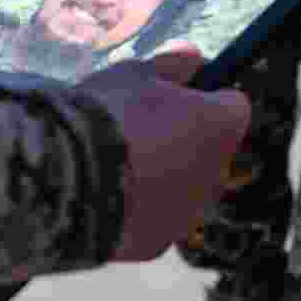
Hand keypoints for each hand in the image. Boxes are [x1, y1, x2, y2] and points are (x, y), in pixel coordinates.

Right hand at [76, 43, 250, 261]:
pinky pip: (154, 218)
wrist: (66, 178)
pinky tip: (102, 194)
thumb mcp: (135, 73)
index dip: (206, 96)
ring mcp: (188, 213)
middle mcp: (216, 174)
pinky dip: (137, 208)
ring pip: (183, 188)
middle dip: (184, 139)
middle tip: (138, 126)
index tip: (178, 93)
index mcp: (221, 126)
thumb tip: (192, 57)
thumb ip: (171, 64)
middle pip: (208, 150)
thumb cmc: (107, 114)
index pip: (233, 106)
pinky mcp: (158, 243)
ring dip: (161, 175)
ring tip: (113, 162)